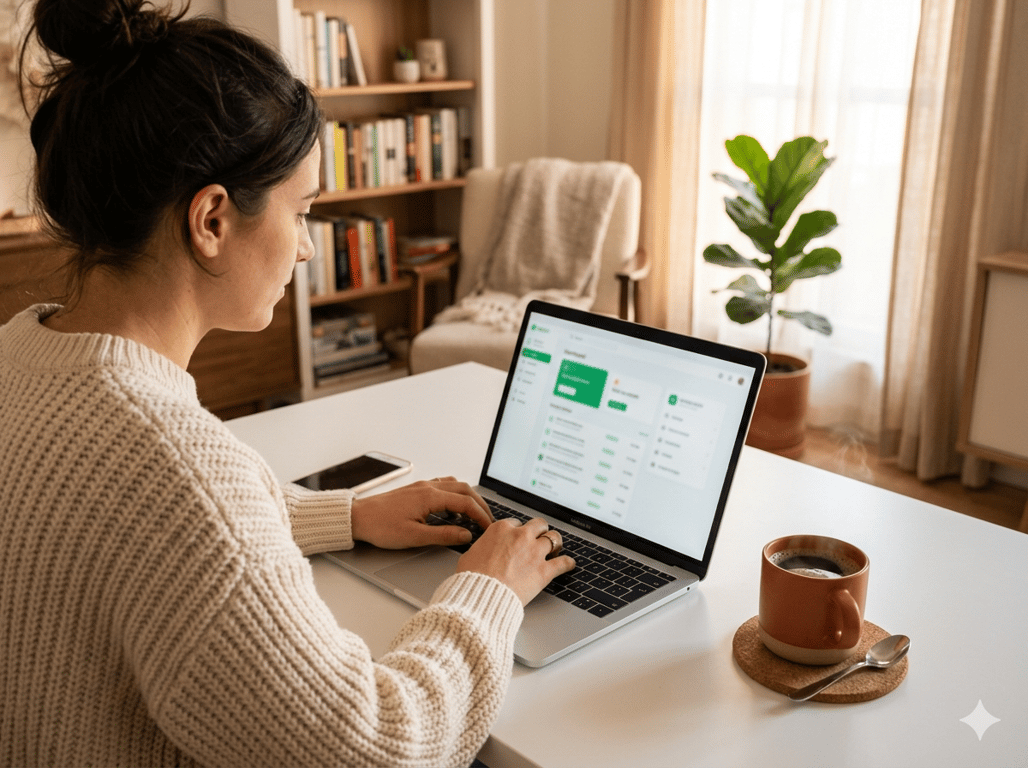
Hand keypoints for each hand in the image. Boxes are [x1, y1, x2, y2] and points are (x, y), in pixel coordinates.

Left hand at [350, 477, 492, 548]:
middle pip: (464, 490)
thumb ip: (443, 535)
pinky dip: (454, 495)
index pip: (465, 503)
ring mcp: (422, 486)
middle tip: (487, 521)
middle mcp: (428, 487)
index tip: (488, 528)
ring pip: (455, 485)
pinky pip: (443, 486)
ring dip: (468, 497)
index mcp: (430, 497)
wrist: (358, 517)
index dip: (481, 516)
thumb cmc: (381, 527)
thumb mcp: (414, 537)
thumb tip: (466, 535)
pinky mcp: (416, 490)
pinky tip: (452, 508)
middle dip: (480, 505)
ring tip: (474, 514)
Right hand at [456, 516, 575, 605]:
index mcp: (502, 529)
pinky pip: (563, 563)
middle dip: (539, 531)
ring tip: (556, 547)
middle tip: (539, 537)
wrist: (482, 595)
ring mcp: (534, 552)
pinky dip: (567, 563)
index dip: (517, 531)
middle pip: (538, 525)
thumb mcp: (470, 554)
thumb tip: (484, 550)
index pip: (515, 523)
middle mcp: (521, 536)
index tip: (518, 537)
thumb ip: (483, 547)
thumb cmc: (472, 577)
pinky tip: (569, 564)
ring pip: (553, 538)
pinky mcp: (544, 570)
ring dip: (555, 542)